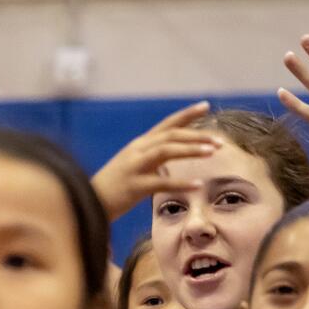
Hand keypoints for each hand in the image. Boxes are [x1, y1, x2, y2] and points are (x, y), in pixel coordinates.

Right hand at [90, 103, 220, 219]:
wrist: (88, 204)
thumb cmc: (113, 188)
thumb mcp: (132, 167)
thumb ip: (151, 161)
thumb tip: (169, 163)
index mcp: (139, 145)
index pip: (167, 124)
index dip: (186, 114)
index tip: (206, 105)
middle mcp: (137, 150)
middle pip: (171, 135)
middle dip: (197, 135)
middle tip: (219, 141)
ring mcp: (134, 167)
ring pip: (166, 151)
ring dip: (191, 150)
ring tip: (212, 152)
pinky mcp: (134, 186)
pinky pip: (161, 182)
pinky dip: (181, 183)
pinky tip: (197, 185)